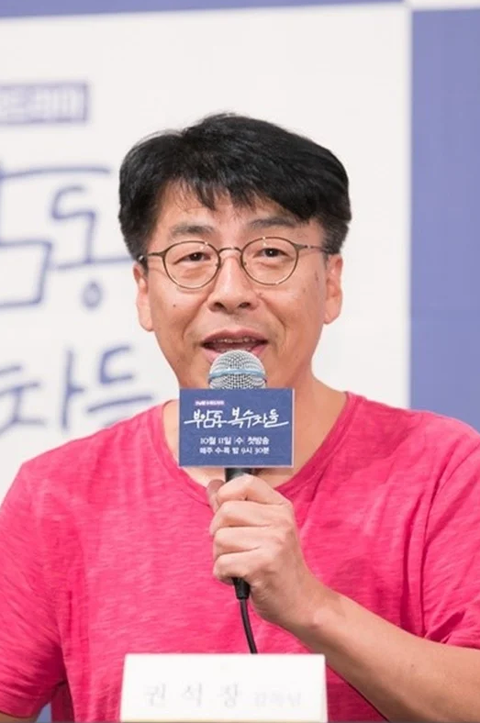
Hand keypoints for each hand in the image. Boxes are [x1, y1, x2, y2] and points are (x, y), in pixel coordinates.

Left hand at [207, 474, 324, 632]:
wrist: (301, 601)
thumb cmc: (278, 565)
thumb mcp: (265, 529)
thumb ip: (238, 506)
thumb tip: (212, 485)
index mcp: (280, 507)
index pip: (245, 483)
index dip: (226, 494)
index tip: (226, 513)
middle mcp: (279, 521)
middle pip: (225, 511)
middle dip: (218, 532)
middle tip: (233, 547)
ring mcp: (273, 543)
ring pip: (220, 538)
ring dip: (220, 556)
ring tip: (239, 564)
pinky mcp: (262, 566)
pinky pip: (221, 563)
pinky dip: (222, 574)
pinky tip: (238, 577)